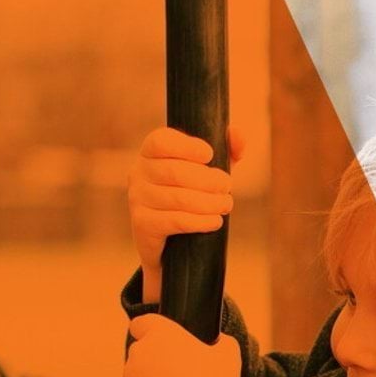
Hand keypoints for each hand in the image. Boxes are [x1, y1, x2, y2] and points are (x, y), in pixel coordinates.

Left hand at [123, 314, 245, 376]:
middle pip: (141, 349)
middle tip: (177, 372)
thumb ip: (219, 339)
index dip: (150, 331)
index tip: (162, 341)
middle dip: (154, 358)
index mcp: (161, 333)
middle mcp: (140, 351)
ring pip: (136, 373)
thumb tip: (216, 340)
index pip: (141, 323)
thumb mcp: (228, 352)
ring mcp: (130, 376)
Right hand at [130, 126, 244, 303]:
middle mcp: (138, 172)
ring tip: (226, 204)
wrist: (170, 242)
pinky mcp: (143, 223)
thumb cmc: (192, 194)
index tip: (210, 154)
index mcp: (151, 152)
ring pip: (178, 198)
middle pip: (174, 172)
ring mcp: (137, 198)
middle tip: (227, 186)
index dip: (186, 145)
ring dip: (209, 202)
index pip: (160, 141)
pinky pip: (176, 220)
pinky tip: (216, 221)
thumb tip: (238, 134)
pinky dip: (201, 221)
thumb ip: (226, 150)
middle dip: (208, 180)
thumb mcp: (210, 170)